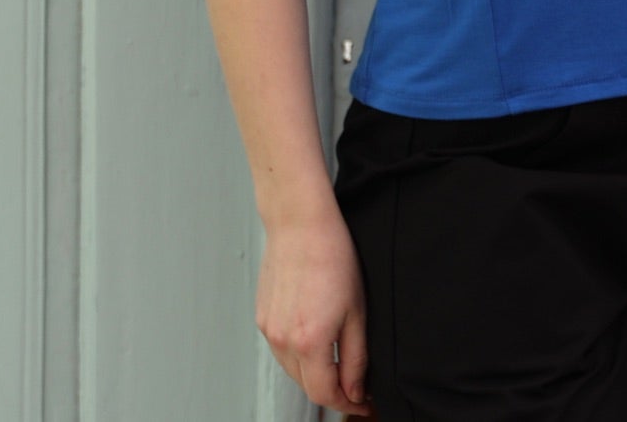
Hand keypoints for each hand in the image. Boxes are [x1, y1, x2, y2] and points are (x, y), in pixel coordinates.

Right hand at [255, 205, 377, 417]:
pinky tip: (314, 336)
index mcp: (310, 342)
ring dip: (315, 373)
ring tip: (338, 360)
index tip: (364, 403)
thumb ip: (356, 357)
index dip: (347, 404)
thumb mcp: (357, 310)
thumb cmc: (333, 256)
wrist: (300, 222)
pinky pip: (281, 349)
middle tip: (357, 385)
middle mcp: (283, 341)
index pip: (325, 394)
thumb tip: (356, 390)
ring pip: (293, 370)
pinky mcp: (261, 317)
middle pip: (307, 386)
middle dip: (333, 390)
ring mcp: (268, 330)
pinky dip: (298, 353)